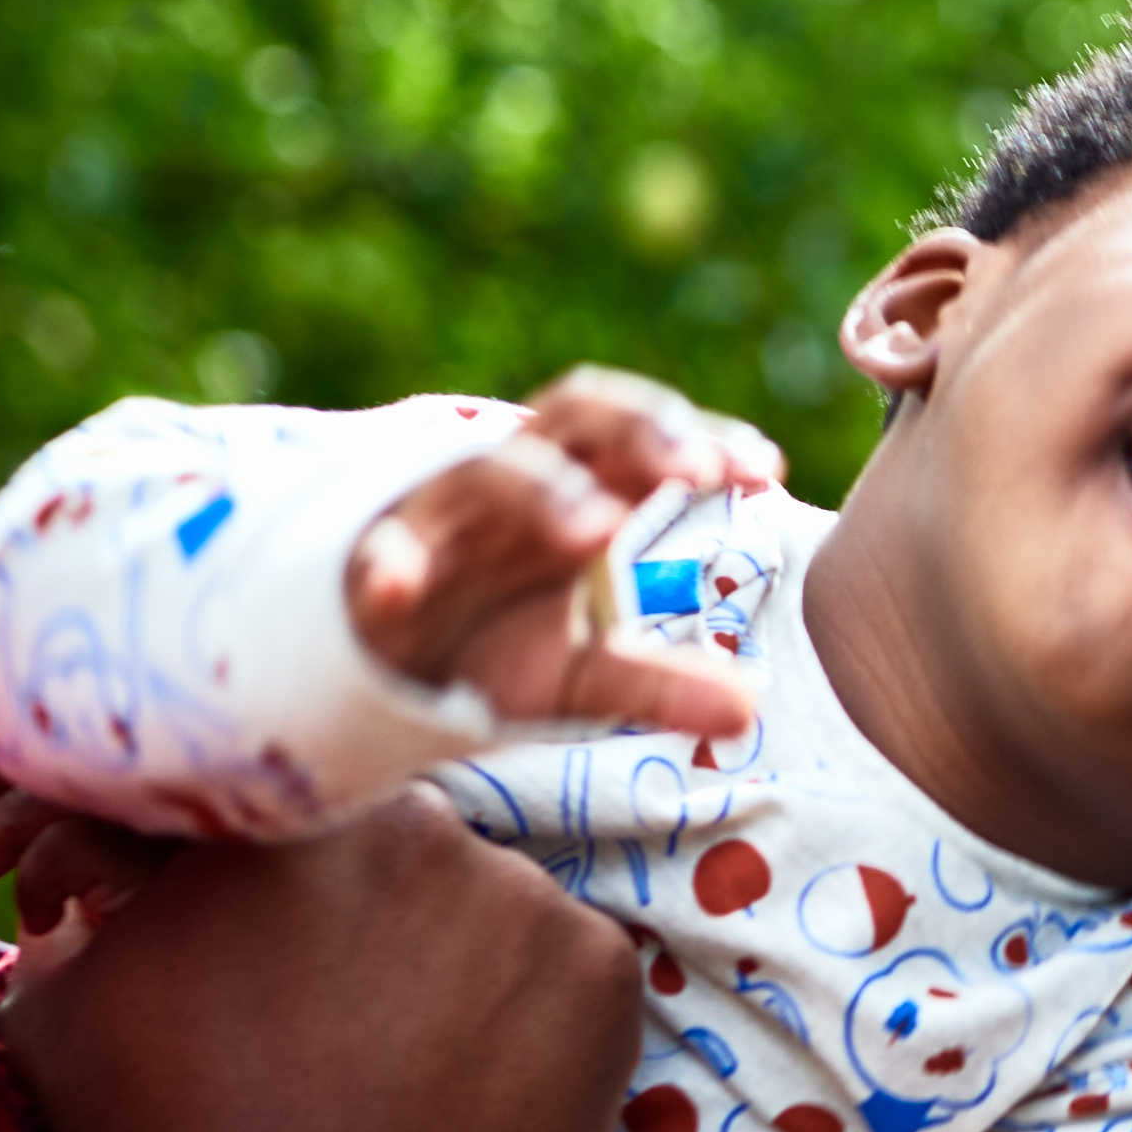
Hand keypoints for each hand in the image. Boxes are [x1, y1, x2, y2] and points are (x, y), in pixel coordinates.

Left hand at [0, 705, 170, 941]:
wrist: (183, 1006)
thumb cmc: (121, 936)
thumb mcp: (57, 859)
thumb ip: (16, 807)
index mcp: (115, 758)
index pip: (30, 710)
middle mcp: (139, 768)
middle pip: (18, 750)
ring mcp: (155, 804)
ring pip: (28, 805)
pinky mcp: (160, 851)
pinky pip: (65, 847)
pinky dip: (33, 887)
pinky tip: (39, 922)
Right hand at [0, 789, 638, 1131]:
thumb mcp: (60, 1022)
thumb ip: (78, 920)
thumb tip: (92, 888)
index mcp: (271, 813)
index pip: (277, 820)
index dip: (270, 901)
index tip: (265, 965)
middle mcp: (409, 820)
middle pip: (387, 858)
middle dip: (361, 928)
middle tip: (335, 1027)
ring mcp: (520, 894)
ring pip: (481, 911)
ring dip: (448, 970)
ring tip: (404, 1075)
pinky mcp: (601, 973)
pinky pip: (562, 975)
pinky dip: (530, 1024)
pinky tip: (478, 1095)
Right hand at [348, 370, 784, 752]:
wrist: (378, 673)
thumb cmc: (488, 646)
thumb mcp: (582, 675)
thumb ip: (660, 684)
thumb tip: (747, 712)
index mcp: (573, 499)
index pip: (640, 441)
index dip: (699, 443)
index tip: (764, 469)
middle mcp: (510, 490)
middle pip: (571, 419)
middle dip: (635, 432)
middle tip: (693, 472)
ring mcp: (439, 521)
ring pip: (484, 473)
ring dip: (541, 491)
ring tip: (596, 529)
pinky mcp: (368, 566)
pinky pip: (377, 554)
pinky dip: (390, 564)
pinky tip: (398, 589)